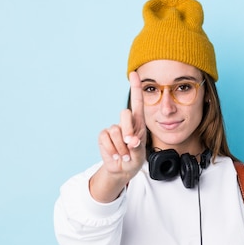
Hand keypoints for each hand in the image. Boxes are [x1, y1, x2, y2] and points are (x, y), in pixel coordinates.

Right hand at [90, 72, 146, 201]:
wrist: (122, 170)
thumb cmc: (134, 159)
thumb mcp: (139, 155)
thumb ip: (137, 147)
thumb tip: (131, 141)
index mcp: (138, 123)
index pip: (137, 102)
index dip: (135, 87)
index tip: (134, 74)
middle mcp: (125, 123)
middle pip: (124, 113)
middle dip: (128, 130)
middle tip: (130, 145)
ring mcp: (113, 128)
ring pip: (116, 131)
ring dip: (121, 147)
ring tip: (124, 155)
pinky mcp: (104, 136)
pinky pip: (106, 139)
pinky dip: (112, 150)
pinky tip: (116, 155)